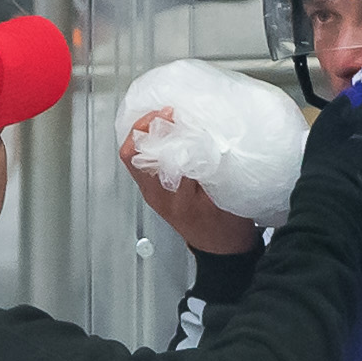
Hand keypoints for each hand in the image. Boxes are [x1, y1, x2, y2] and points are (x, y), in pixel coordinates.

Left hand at [120, 109, 260, 256]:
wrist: (219, 248)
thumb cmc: (227, 226)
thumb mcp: (228, 195)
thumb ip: (214, 168)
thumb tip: (200, 135)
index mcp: (179, 199)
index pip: (163, 159)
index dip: (171, 134)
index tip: (181, 117)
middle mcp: (158, 196)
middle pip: (135, 155)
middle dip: (147, 128)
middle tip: (167, 112)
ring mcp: (151, 194)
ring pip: (132, 156)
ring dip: (144, 133)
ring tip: (162, 117)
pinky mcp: (150, 190)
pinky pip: (138, 161)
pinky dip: (146, 142)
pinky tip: (160, 131)